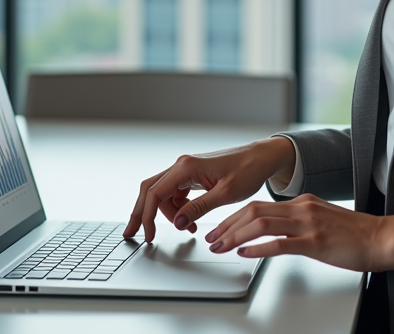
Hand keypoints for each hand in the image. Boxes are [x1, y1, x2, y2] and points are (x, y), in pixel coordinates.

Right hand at [123, 137, 296, 242]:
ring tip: (186, 229)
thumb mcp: (225, 194)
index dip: (148, 216)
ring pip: (162, 194)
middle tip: (132, 234)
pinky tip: (189, 221)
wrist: (261, 158)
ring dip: (166, 214)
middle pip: (150, 190)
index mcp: (186, 167)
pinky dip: (177, 209)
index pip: (155, 193)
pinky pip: (175, 194)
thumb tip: (177, 222)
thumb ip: (198, 208)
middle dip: (141, 213)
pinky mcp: (192, 175)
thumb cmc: (247, 170)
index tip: (148, 235)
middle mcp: (181, 166)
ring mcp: (185, 170)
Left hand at [204, 194, 393, 272]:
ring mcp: (308, 224)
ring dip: (236, 236)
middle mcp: (302, 208)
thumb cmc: (356, 234)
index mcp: (302, 202)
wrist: (381, 238)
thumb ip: (299, 221)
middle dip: (228, 225)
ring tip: (221, 247)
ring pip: (261, 223)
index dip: (234, 216)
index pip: (259, 204)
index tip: (220, 227)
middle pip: (254, 210)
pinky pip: (279, 243)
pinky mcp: (315, 242)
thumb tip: (276, 230)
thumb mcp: (322, 219)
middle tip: (212, 238)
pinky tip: (245, 254)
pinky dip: (258, 248)